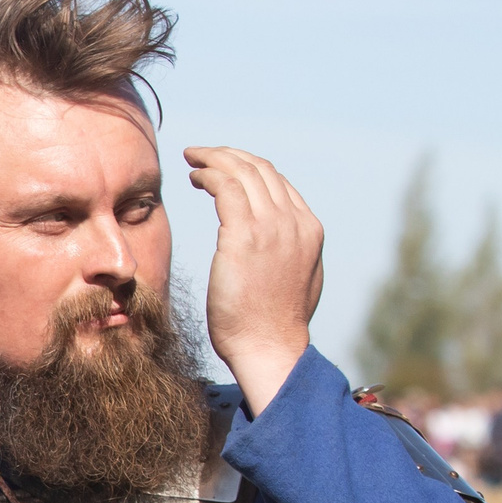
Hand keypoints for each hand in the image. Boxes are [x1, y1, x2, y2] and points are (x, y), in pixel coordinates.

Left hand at [184, 146, 323, 414]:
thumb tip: (276, 247)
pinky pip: (225, 187)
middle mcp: (295, 221)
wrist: (268, 348)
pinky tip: (194, 177)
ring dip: (215, 158)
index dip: (249, 170)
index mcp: (309, 229)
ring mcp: (273, 226)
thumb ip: (289, 254)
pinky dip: (209, 174)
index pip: (278, 184)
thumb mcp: (295, 281)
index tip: (225, 169)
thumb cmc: (272, 325)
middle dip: (230, 155)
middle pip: (261, 170)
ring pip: (243, 171)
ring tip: (192, 158)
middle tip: (203, 154)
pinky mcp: (245, 236)